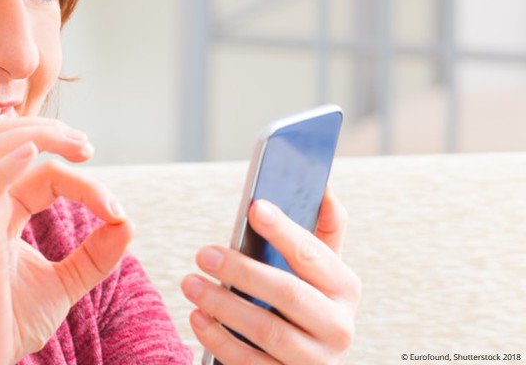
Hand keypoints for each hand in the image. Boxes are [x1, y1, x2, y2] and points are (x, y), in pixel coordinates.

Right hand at [0, 117, 133, 363]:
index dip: (84, 182)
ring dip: (36, 134)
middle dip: (51, 132)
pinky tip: (31, 153)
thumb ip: (94, 256)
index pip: (43, 173)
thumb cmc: (9, 322)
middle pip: (11, 142)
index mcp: (4, 212)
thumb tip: (128, 224)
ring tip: (76, 143)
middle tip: (88, 145)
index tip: (116, 212)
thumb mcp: (64, 283)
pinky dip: (6, 164)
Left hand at [181, 188, 360, 364]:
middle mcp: (338, 326)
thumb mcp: (320, 270)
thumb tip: (322, 188)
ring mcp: (315, 360)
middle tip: (203, 253)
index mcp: (345, 288)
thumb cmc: (306, 301)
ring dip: (223, 305)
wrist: (306, 363)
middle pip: (288, 293)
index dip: (284, 230)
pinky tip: (197, 317)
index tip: (255, 208)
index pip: (314, 255)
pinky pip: (250, 363)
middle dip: (241, 270)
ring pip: (267, 331)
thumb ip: (322, 231)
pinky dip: (219, 339)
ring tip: (191, 283)